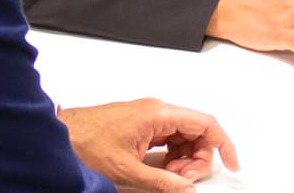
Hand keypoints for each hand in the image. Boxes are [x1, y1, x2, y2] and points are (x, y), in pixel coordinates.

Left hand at [57, 98, 238, 190]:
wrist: (61, 135)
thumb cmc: (86, 143)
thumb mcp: (127, 171)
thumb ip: (162, 181)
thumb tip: (187, 189)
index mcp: (158, 113)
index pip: (204, 122)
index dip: (223, 143)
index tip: (232, 163)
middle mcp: (157, 110)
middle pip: (197, 130)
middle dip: (199, 158)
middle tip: (184, 180)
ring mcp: (150, 116)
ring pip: (184, 136)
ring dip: (185, 159)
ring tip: (170, 177)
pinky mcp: (142, 124)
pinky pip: (169, 139)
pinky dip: (172, 156)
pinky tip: (162, 170)